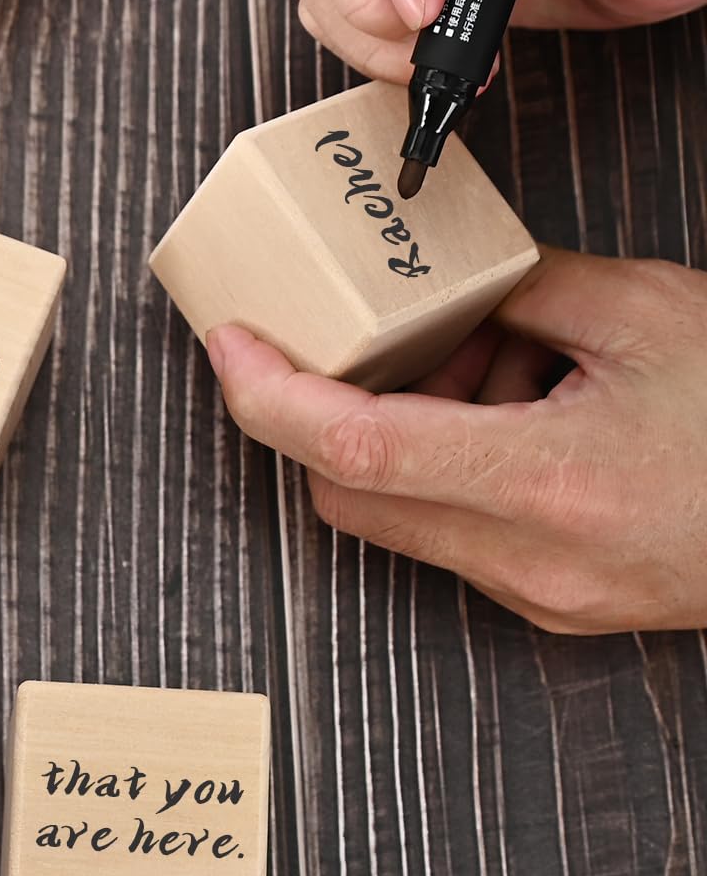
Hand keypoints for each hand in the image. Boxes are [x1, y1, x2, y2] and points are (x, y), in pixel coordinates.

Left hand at [204, 248, 706, 633]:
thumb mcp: (647, 316)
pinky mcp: (549, 604)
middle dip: (329, 409)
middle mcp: (529, 558)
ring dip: (396, 436)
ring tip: (486, 366)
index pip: (353, 448)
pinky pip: (446, 534)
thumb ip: (523, 288)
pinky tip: (512, 409)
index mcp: (550, 482)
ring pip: (392, 515)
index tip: (228, 342)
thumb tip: (435, 271)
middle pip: (349, 488)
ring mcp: (537, 594)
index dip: (267, 395)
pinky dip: (441, 468)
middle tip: (370, 335)